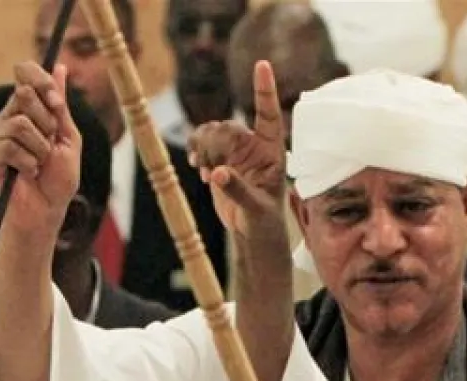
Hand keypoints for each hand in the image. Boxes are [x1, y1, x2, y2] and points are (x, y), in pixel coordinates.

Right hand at [0, 61, 80, 237]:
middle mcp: (9, 117)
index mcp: (29, 109)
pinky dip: (27, 162)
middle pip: (22, 94)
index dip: (42, 82)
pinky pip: (8, 146)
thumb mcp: (67, 138)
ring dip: (39, 148)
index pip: (25, 74)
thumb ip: (60, 106)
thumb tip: (60, 67)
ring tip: (39, 164)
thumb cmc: (58, 180)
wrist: (46, 212)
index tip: (57, 104)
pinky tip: (28, 173)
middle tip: (49, 143)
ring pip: (18, 123)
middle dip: (45, 121)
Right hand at [188, 61, 287, 242]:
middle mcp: (254, 145)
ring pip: (212, 131)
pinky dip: (194, 149)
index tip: (262, 64)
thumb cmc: (263, 220)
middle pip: (227, 127)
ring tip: (202, 169)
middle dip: (213, 145)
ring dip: (202, 147)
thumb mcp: (255, 209)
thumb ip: (238, 191)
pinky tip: (195, 166)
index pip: (269, 115)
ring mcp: (236, 150)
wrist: (252, 230)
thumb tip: (217, 174)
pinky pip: (201, 140)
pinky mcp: (219, 158)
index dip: (264, 90)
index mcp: (271, 151)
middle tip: (206, 168)